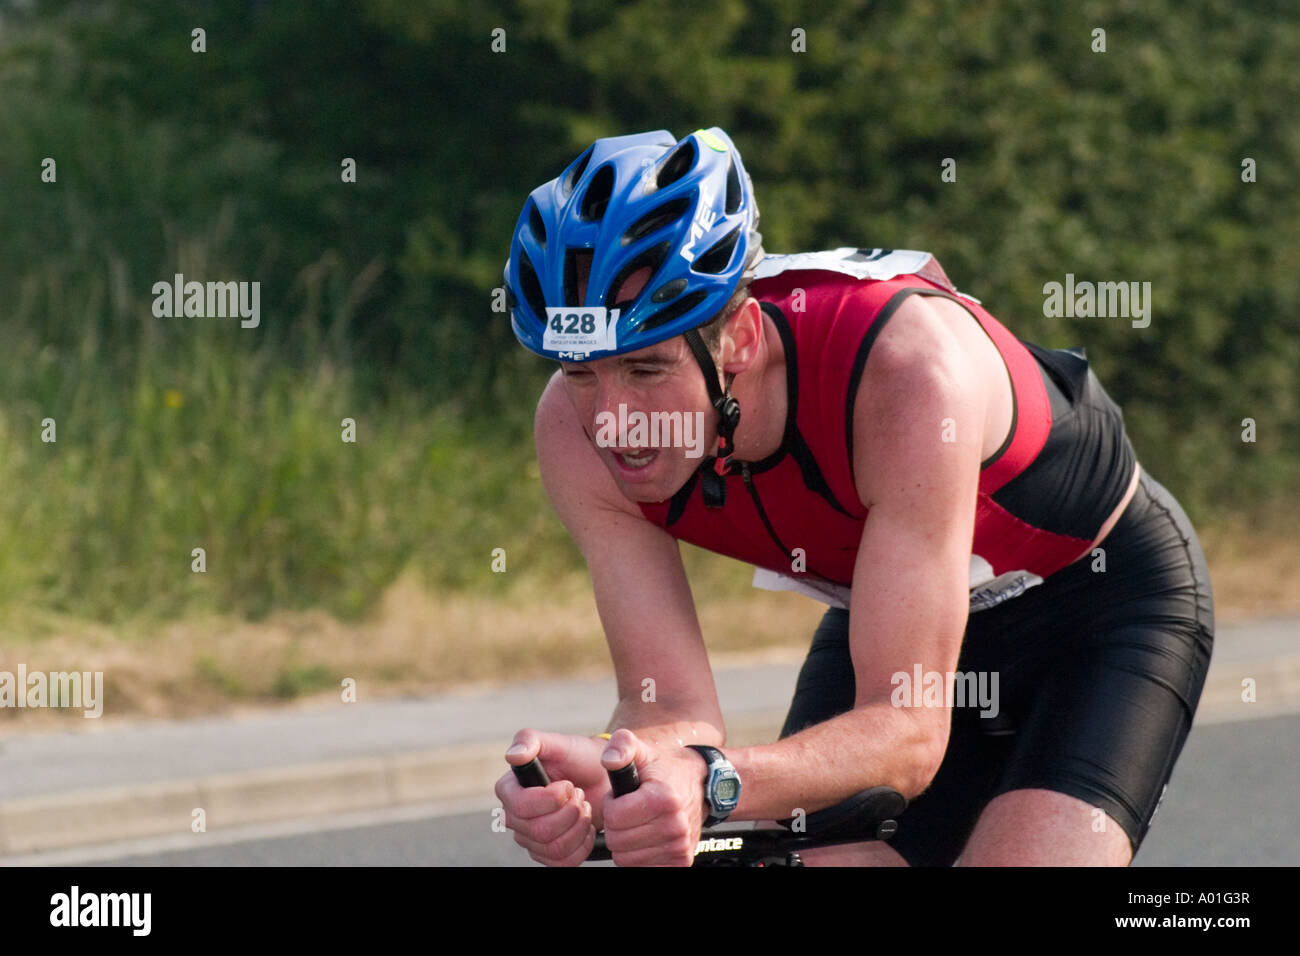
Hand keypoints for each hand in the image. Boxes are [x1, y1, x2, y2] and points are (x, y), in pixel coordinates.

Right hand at [495, 729, 609, 865]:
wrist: (600, 777)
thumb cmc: (578, 757)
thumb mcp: (557, 742)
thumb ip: (531, 741)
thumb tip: (513, 756)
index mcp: (509, 789)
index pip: (521, 807)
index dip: (551, 799)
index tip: (569, 785)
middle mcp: (513, 816)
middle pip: (540, 831)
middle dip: (570, 813)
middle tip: (580, 795)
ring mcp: (529, 837)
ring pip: (553, 849)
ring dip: (578, 828)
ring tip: (584, 808)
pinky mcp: (546, 853)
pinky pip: (562, 863)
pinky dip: (582, 846)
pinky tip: (586, 827)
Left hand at [599, 729, 707, 866]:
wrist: (701, 785)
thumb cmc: (666, 771)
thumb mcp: (643, 751)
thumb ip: (622, 746)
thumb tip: (609, 759)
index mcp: (662, 798)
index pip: (614, 817)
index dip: (612, 804)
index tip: (622, 797)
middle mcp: (674, 826)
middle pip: (617, 841)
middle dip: (616, 825)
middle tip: (629, 811)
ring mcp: (679, 846)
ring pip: (625, 859)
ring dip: (625, 842)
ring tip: (637, 822)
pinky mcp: (680, 861)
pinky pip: (641, 868)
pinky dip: (638, 856)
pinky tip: (645, 838)